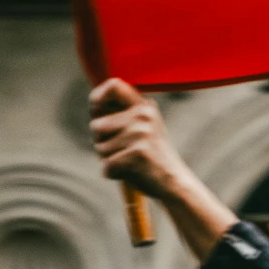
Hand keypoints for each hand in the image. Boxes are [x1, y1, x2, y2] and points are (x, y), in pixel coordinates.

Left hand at [87, 78, 240, 262]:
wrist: (174, 183)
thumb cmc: (151, 157)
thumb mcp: (141, 128)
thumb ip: (120, 116)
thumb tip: (94, 105)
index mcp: (144, 106)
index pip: (113, 85)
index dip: (97, 97)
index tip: (96, 111)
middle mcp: (143, 115)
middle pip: (96, 126)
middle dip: (101, 143)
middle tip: (124, 151)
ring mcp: (141, 133)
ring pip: (100, 148)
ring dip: (108, 160)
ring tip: (130, 162)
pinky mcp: (138, 154)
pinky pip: (107, 166)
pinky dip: (113, 174)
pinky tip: (131, 173)